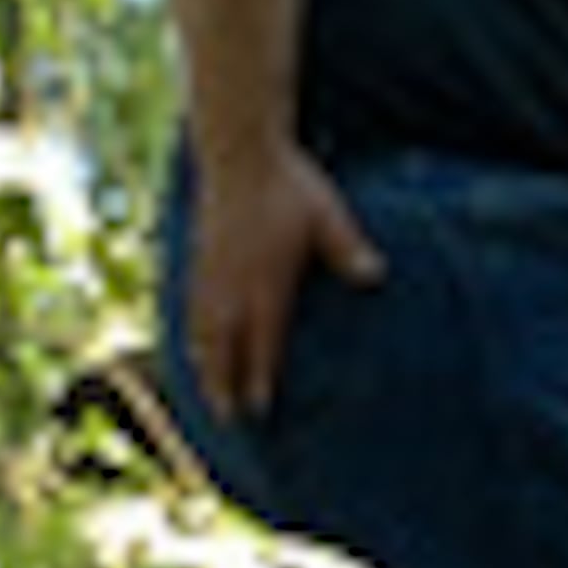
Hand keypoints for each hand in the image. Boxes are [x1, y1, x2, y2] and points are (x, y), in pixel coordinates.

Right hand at [184, 139, 383, 421]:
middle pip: (226, 343)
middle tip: (227, 419)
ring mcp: (212, 268)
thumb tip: (376, 276)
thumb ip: (347, 247)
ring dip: (205, 363)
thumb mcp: (327, 212)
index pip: (264, 337)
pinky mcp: (199, 255)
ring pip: (204, 327)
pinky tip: (193, 343)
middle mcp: (234, 279)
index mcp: (266, 276)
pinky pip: (191, 304)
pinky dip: (191, 331)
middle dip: (225, 382)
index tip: (261, 407)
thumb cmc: (290, 183)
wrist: (240, 148)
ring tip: (206, 392)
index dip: (260, 374)